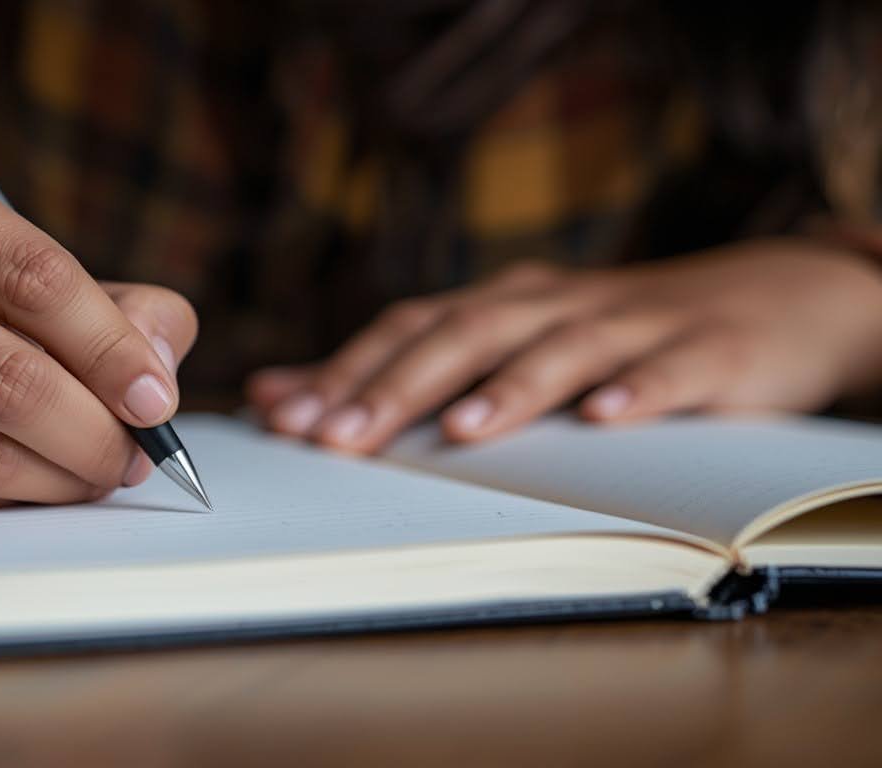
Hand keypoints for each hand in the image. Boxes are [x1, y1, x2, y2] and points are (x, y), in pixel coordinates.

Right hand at [0, 155, 196, 506]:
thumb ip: (91, 300)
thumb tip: (164, 358)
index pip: (35, 275)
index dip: (113, 349)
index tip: (157, 400)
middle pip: (7, 376)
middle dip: (94, 433)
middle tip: (133, 457)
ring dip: (57, 479)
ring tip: (91, 475)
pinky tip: (23, 487)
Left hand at [247, 240, 881, 451]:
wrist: (770, 295)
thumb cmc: (611, 335)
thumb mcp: (506, 344)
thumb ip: (395, 369)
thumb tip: (276, 395)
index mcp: (503, 304)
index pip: (411, 328)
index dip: (348, 370)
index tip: (288, 420)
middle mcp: (555, 304)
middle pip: (468, 334)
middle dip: (399, 385)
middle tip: (341, 437)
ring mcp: (633, 324)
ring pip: (562, 347)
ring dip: (509, 387)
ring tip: (459, 429)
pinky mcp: (709, 350)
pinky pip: (672, 370)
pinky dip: (639, 391)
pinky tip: (607, 418)